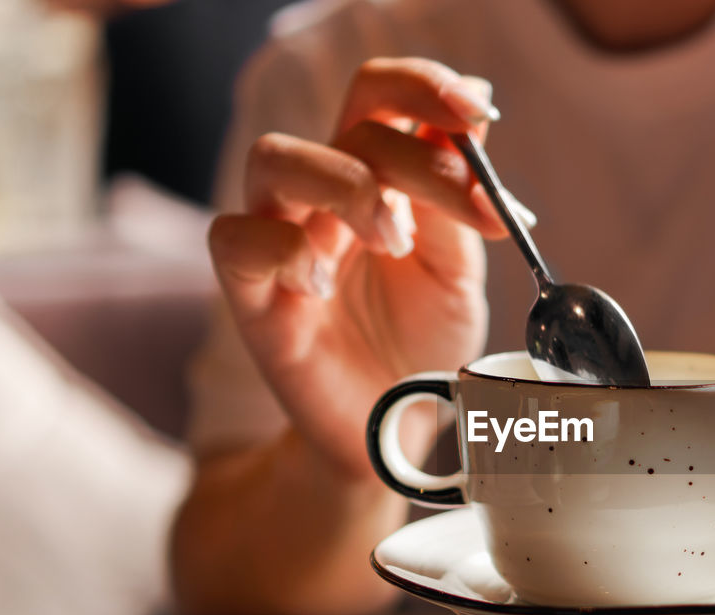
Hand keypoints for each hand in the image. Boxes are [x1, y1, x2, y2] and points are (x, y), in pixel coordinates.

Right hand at [207, 59, 527, 477]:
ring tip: (393, 239)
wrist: (396, 429)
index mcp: (379, 178)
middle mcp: (326, 198)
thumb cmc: (424, 343)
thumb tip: (475, 109)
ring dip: (346, 186)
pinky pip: (235, 239)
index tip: (478, 113)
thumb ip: (458, 199)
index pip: (382, 95)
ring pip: (275, 158)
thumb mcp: (459, 270)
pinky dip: (283, 248)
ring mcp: (285, 241)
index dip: (425, 85)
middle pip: (346, 123)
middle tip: (463, 206)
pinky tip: (324, 283)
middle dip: (414, 155)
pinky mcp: (253, 296)